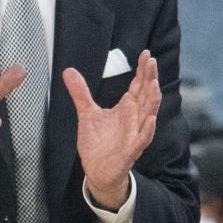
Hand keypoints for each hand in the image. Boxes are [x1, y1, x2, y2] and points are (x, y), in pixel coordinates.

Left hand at [62, 50, 160, 209]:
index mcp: (127, 108)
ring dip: (152, 98)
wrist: (97, 169)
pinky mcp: (132, 149)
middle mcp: (134, 118)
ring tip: (153, 82)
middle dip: (150, 78)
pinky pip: (143, 137)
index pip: (138, 85)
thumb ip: (80, 92)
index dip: (143, 70)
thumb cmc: (98, 142)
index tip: (145, 53)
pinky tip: (151, 117)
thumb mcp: (87, 113)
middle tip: (150, 61)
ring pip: (149, 113)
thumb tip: (69, 71)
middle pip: (146, 94)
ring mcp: (135, 133)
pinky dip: (148, 127)